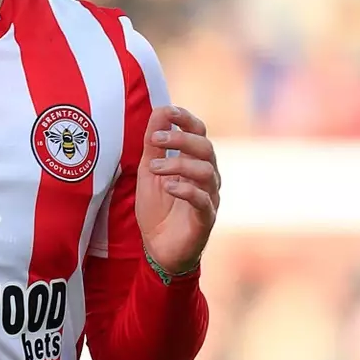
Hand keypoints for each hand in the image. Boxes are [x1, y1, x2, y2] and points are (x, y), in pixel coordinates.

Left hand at [136, 104, 219, 274]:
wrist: (159, 250)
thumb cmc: (157, 210)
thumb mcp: (149, 173)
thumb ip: (154, 144)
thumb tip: (160, 110)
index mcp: (195, 162)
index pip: (199, 132)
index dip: (187, 119)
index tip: (169, 111)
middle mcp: (207, 177)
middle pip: (205, 147)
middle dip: (181, 139)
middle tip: (156, 139)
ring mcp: (209, 198)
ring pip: (205, 171)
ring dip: (178, 164)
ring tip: (155, 168)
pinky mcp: (206, 219)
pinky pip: (203, 200)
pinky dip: (187, 190)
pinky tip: (169, 187)